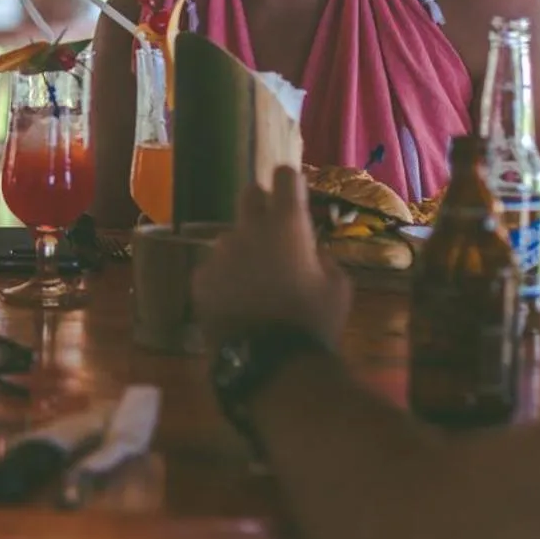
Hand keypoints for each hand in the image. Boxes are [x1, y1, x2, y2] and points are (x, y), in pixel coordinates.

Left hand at [190, 166, 351, 348]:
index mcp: (287, 225)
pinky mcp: (201, 277)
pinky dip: (225, 279)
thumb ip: (324, 260)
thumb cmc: (313, 322)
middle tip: (273, 229)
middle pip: (249, 194)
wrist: (271, 361)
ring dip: (243, 250)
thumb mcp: (338, 288)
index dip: (289, 181)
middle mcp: (249, 229)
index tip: (292, 190)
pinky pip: (215, 268)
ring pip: (232, 238)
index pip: (284, 177)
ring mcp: (220, 252)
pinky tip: (237, 304)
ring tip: (255, 284)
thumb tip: (312, 254)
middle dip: (261, 203)